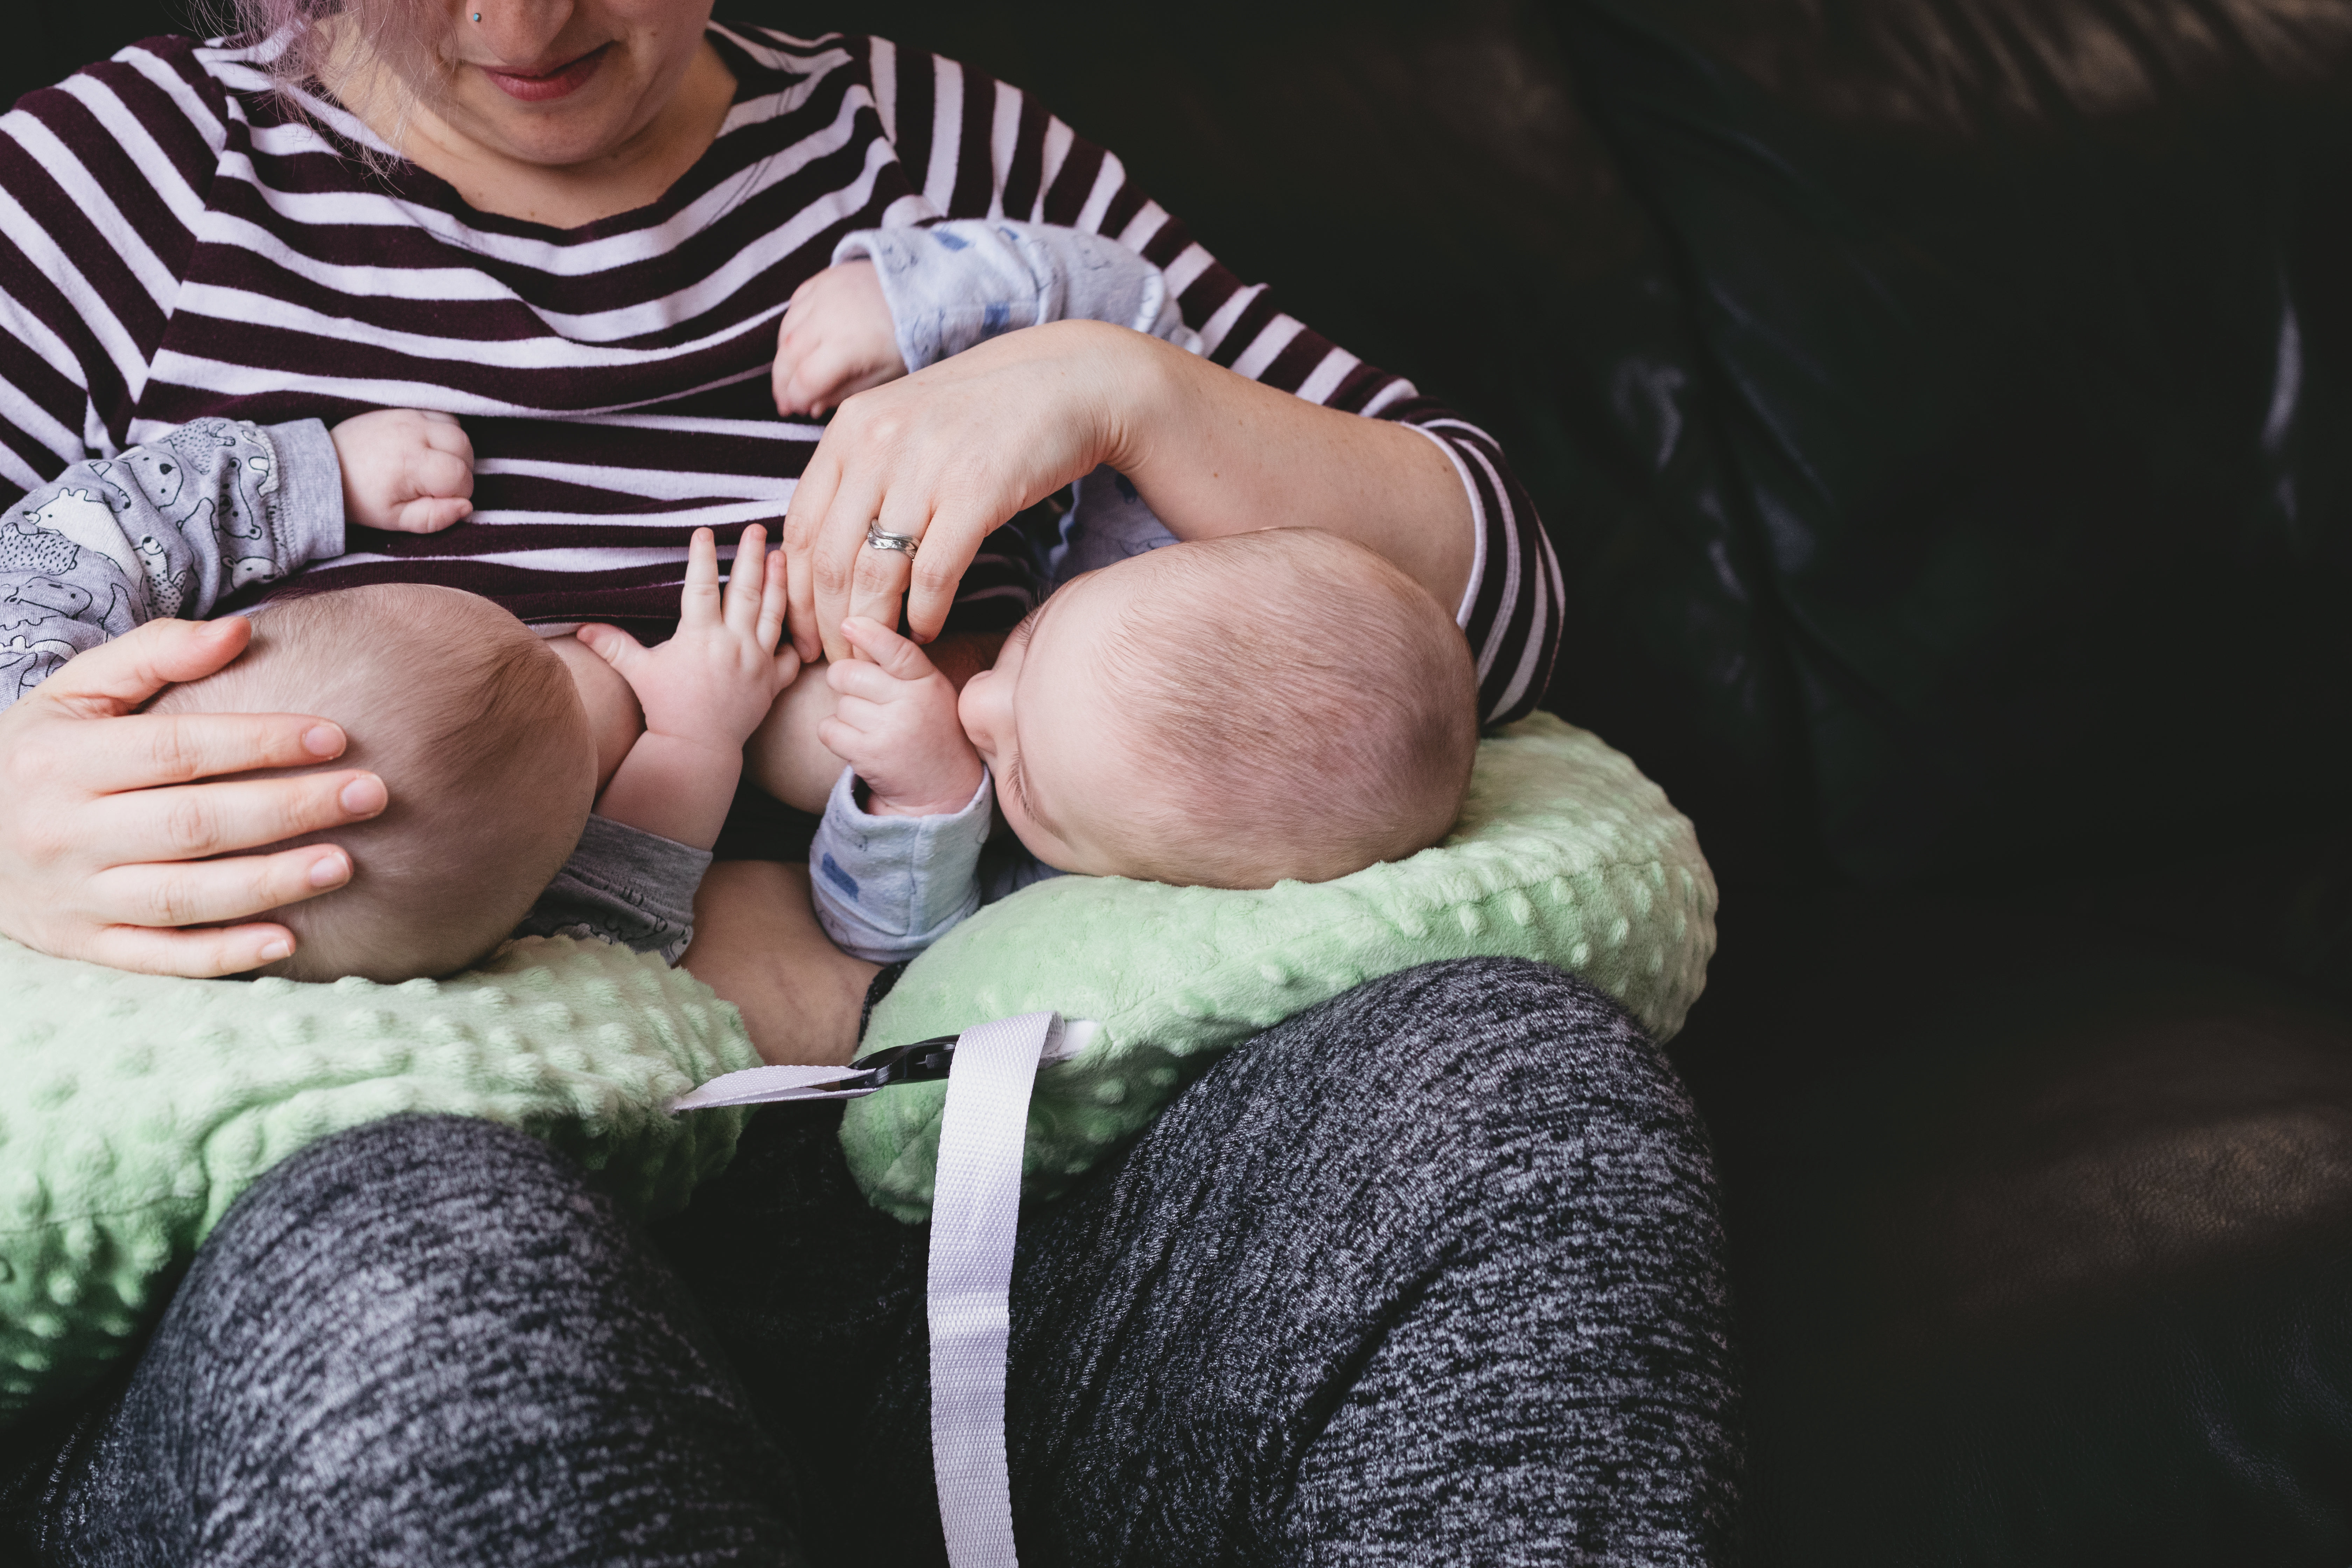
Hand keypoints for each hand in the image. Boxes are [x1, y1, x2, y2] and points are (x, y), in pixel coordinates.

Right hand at [0, 617, 388, 974]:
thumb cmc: (40, 752)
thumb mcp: (74, 691)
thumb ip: (154, 654)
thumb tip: (238, 631)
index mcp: (63, 760)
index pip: (179, 750)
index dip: (260, 742)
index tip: (335, 736)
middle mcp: (64, 832)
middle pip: (194, 824)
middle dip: (288, 810)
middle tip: (368, 795)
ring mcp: (75, 896)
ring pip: (184, 897)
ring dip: (270, 884)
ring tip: (344, 864)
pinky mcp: (85, 944)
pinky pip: (161, 957)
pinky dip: (223, 956)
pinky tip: (287, 943)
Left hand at [331, 409, 473, 532]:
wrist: (324, 468)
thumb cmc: (360, 498)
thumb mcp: (395, 520)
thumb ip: (434, 518)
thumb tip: (466, 507)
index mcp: (411, 463)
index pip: (461, 477)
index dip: (458, 494)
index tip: (437, 500)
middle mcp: (413, 432)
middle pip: (465, 448)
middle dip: (461, 471)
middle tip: (439, 486)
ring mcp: (409, 416)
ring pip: (458, 430)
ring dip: (456, 450)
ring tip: (434, 467)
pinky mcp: (404, 410)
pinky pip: (442, 416)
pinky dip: (444, 433)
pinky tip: (429, 449)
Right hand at [576, 525, 800, 755]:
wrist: (697, 749)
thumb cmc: (665, 709)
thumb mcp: (639, 673)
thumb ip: (615, 646)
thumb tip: (582, 627)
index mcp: (699, 637)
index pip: (701, 586)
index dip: (702, 557)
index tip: (704, 531)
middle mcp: (733, 644)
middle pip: (746, 590)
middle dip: (751, 555)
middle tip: (756, 528)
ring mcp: (757, 661)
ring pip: (774, 613)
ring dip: (778, 582)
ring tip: (781, 555)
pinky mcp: (773, 681)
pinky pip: (791, 654)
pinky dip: (796, 636)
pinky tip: (798, 616)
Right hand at [773, 260, 906, 417]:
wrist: (923, 290)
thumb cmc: (906, 339)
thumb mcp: (885, 375)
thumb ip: (846, 392)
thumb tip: (811, 407)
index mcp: (848, 345)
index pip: (806, 379)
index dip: (795, 399)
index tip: (794, 410)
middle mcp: (828, 318)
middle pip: (788, 356)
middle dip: (781, 384)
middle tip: (785, 402)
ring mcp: (822, 295)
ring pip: (786, 332)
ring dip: (782, 359)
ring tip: (789, 377)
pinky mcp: (822, 280)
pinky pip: (793, 308)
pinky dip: (790, 330)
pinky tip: (797, 347)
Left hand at [782, 318, 1143, 664]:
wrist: (1063, 383)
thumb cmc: (981, 413)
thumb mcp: (901, 424)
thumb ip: (860, 471)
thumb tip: (825, 543)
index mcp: (849, 429)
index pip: (801, 529)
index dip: (796, 592)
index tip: (807, 631)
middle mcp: (876, 445)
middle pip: (832, 560)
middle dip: (831, 623)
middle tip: (842, 659)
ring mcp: (925, 469)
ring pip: (877, 573)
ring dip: (875, 626)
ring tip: (881, 651)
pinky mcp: (975, 492)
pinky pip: (934, 573)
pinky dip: (925, 614)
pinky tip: (926, 630)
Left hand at [817, 616, 984, 816]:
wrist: (944, 788)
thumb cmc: (930, 730)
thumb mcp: (930, 691)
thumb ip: (900, 666)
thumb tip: (854, 631)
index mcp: (928, 682)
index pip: (896, 651)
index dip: (870, 634)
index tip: (848, 623)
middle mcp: (911, 703)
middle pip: (849, 673)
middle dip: (844, 679)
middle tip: (859, 694)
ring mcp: (890, 730)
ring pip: (840, 703)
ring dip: (846, 713)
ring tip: (871, 727)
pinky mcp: (870, 755)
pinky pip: (829, 729)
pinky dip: (835, 734)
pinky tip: (857, 741)